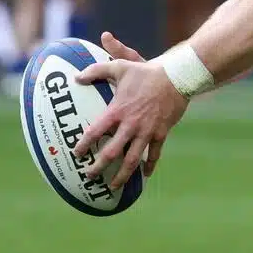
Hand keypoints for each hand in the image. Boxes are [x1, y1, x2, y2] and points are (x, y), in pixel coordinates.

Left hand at [72, 32, 186, 187]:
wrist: (176, 77)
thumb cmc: (146, 72)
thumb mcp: (120, 67)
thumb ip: (96, 70)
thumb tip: (77, 76)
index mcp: (118, 111)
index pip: (95, 131)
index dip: (84, 144)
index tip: (77, 153)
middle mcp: (131, 125)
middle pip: (112, 152)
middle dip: (99, 167)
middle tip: (90, 176)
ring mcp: (147, 131)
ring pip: (132, 159)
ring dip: (122, 175)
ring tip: (113, 186)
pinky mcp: (161, 133)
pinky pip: (154, 154)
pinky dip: (149, 166)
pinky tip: (145, 175)